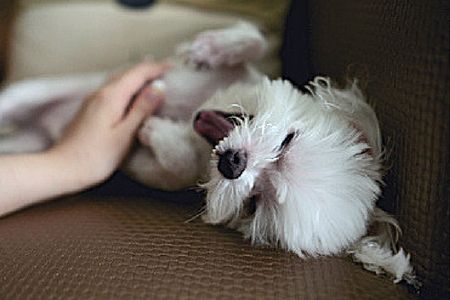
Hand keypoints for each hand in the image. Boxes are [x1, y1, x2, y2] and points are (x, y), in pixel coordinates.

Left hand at [51, 62, 169, 185]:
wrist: (63, 168)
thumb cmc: (96, 157)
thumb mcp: (125, 134)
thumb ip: (142, 109)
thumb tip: (159, 87)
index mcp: (111, 97)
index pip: (138, 73)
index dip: (157, 68)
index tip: (174, 67)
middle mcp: (100, 93)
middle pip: (127, 72)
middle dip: (148, 69)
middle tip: (167, 70)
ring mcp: (92, 100)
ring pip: (118, 79)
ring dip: (137, 76)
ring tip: (153, 77)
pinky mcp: (89, 109)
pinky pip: (112, 89)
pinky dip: (127, 86)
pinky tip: (132, 94)